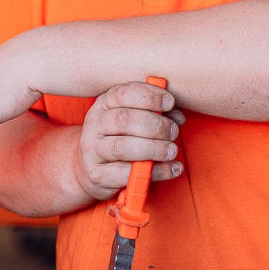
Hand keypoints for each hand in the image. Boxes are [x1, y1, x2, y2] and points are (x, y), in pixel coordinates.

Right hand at [72, 80, 184, 200]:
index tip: (170, 103)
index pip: (123, 94)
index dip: (149, 97)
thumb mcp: (131, 119)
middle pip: (124, 120)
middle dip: (156, 125)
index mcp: (103, 104)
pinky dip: (156, 171)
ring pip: (123, 147)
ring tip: (172, 150)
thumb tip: (178, 116)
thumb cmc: (117, 138)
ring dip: (155, 148)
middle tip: (173, 131)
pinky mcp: (98, 175)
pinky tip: (172, 168)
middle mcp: (94, 124)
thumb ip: (155, 113)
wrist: (89, 169)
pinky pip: (129, 174)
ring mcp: (93, 151)